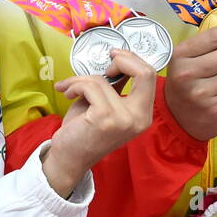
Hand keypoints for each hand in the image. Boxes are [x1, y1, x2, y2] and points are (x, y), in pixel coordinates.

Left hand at [42, 48, 156, 197]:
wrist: (68, 158)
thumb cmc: (84, 130)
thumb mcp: (105, 104)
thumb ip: (116, 86)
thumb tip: (118, 61)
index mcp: (143, 115)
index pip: (150, 76)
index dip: (132, 60)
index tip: (114, 57)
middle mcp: (140, 118)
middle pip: (145, 72)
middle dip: (122, 59)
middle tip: (105, 62)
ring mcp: (124, 119)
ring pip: (103, 80)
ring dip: (80, 79)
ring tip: (70, 88)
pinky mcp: (105, 118)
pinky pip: (90, 86)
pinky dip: (75, 85)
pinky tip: (66, 93)